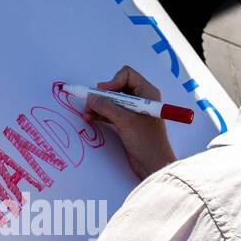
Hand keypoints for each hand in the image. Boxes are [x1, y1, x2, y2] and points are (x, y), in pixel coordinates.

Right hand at [83, 65, 177, 180]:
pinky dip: (101, 114)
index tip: (102, 93)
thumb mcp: (125, 120)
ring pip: (112, 101)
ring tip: (87, 112)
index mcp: (147, 93)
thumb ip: (106, 107)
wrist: (153, 165)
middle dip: (102, 95)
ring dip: (99, 105)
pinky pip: (111, 112)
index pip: (127, 75)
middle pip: (117, 87)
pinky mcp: (127, 123)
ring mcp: (134, 111)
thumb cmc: (146, 142)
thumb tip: (91, 97)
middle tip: (90, 103)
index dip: (112, 82)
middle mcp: (141, 99)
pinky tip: (90, 118)